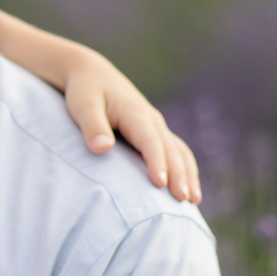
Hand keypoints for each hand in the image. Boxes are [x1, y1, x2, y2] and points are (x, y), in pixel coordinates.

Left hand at [64, 58, 200, 203]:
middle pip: (170, 149)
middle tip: (183, 200)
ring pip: (179, 152)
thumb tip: (102, 148)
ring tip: (193, 200)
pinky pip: (176, 152)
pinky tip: (188, 189)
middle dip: (179, 175)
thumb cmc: (85, 92)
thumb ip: (92, 126)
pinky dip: (185, 170)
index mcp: (135, 113)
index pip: (150, 141)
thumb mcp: (83, 105)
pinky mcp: (155, 133)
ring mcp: (156, 127)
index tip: (160, 184)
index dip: (157, 162)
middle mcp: (152, 120)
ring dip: (188, 175)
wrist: (92, 75)